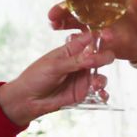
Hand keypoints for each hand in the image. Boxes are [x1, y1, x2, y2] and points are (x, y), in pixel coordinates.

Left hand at [0, 31, 114, 125]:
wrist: (27, 100)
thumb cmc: (36, 77)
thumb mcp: (54, 66)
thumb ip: (75, 62)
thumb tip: (93, 56)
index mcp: (71, 50)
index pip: (89, 40)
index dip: (100, 37)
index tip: (109, 36)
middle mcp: (79, 63)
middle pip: (99, 56)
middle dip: (104, 58)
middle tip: (103, 61)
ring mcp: (82, 78)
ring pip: (100, 75)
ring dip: (101, 79)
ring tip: (95, 85)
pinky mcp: (82, 93)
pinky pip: (97, 92)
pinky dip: (102, 93)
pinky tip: (101, 95)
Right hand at [48, 0, 136, 62]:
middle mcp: (96, 5)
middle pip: (73, 3)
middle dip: (60, 7)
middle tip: (52, 13)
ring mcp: (94, 22)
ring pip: (72, 20)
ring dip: (61, 22)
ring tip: (53, 25)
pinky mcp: (96, 38)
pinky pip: (80, 39)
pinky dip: (73, 40)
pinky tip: (68, 41)